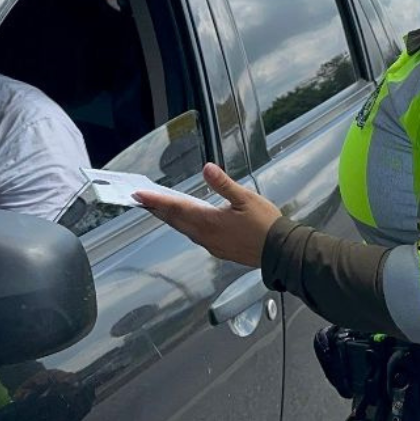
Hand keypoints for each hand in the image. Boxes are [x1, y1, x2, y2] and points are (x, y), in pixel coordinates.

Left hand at [134, 163, 281, 266]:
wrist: (280, 252)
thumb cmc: (266, 224)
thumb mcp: (246, 198)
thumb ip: (223, 184)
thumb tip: (207, 168)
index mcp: (209, 221)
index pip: (176, 208)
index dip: (156, 200)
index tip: (139, 195)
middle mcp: (205, 236)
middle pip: (175, 220)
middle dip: (157, 209)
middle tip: (143, 200)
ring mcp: (211, 245)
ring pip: (184, 230)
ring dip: (170, 218)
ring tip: (161, 208)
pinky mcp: (219, 250)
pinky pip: (195, 236)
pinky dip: (185, 226)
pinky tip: (188, 221)